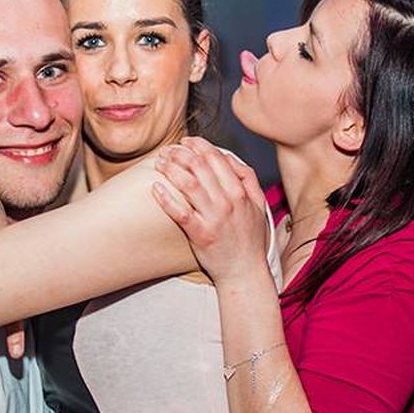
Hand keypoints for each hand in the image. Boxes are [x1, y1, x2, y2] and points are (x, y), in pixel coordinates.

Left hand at [151, 137, 270, 284]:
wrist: (244, 270)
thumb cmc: (249, 238)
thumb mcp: (259, 205)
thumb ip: (248, 179)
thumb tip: (230, 158)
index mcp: (241, 192)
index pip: (217, 158)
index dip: (198, 145)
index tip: (185, 141)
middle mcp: (228, 202)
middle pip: (200, 167)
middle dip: (180, 153)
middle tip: (167, 150)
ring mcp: (214, 218)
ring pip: (189, 185)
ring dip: (171, 169)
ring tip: (159, 162)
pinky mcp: (201, 234)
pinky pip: (180, 213)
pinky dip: (166, 198)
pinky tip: (155, 187)